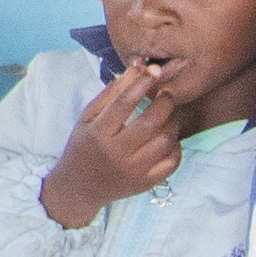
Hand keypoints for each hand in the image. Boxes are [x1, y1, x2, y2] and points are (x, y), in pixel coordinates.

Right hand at [40, 54, 193, 227]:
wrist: (80, 187)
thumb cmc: (84, 146)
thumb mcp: (88, 117)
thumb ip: (112, 93)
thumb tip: (137, 69)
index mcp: (99, 133)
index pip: (124, 102)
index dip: (143, 82)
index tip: (154, 69)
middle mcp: (118, 153)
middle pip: (152, 122)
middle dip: (165, 102)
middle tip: (165, 95)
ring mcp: (134, 170)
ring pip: (166, 141)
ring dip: (173, 122)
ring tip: (167, 116)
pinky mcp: (146, 183)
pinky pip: (172, 162)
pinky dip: (176, 146)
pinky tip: (168, 139)